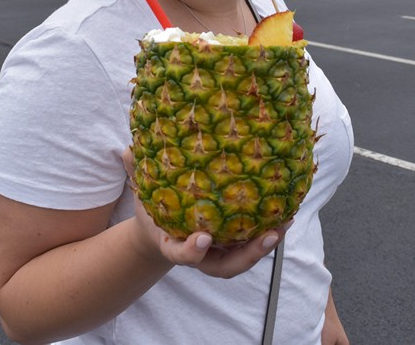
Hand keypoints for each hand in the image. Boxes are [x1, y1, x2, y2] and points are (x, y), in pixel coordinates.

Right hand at [124, 148, 287, 278]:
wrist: (161, 232)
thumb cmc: (153, 212)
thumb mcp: (141, 195)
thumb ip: (135, 174)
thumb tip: (128, 148)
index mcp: (173, 246)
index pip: (182, 255)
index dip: (192, 251)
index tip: (201, 238)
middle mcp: (200, 255)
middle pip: (226, 266)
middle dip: (248, 255)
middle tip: (267, 236)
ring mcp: (219, 253)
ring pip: (245, 257)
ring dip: (267, 244)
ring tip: (285, 222)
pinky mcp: (233, 246)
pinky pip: (253, 244)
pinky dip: (270, 232)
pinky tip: (286, 211)